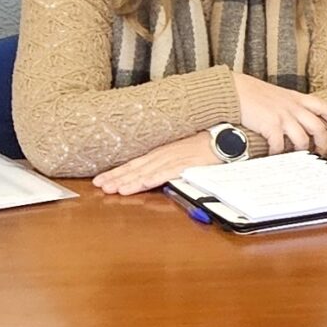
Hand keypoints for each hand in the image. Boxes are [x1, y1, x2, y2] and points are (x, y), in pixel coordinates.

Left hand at [95, 134, 218, 194]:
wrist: (226, 138)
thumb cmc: (205, 146)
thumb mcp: (181, 152)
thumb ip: (165, 163)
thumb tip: (148, 174)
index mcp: (161, 152)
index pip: (134, 163)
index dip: (117, 172)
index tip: (100, 180)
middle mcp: (164, 154)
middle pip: (136, 167)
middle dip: (117, 177)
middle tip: (100, 186)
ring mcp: (175, 158)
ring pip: (148, 171)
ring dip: (131, 180)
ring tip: (115, 189)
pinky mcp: (188, 163)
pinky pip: (168, 172)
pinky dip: (154, 177)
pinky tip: (142, 183)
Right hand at [234, 72, 326, 155]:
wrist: (234, 90)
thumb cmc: (252, 93)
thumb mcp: (278, 95)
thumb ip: (290, 104)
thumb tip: (297, 118)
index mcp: (297, 98)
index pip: (324, 107)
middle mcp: (293, 107)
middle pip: (318, 127)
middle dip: (323, 142)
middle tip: (322, 152)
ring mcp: (283, 116)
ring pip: (303, 139)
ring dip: (302, 151)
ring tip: (298, 156)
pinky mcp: (270, 125)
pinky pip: (280, 145)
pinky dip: (279, 153)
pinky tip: (275, 155)